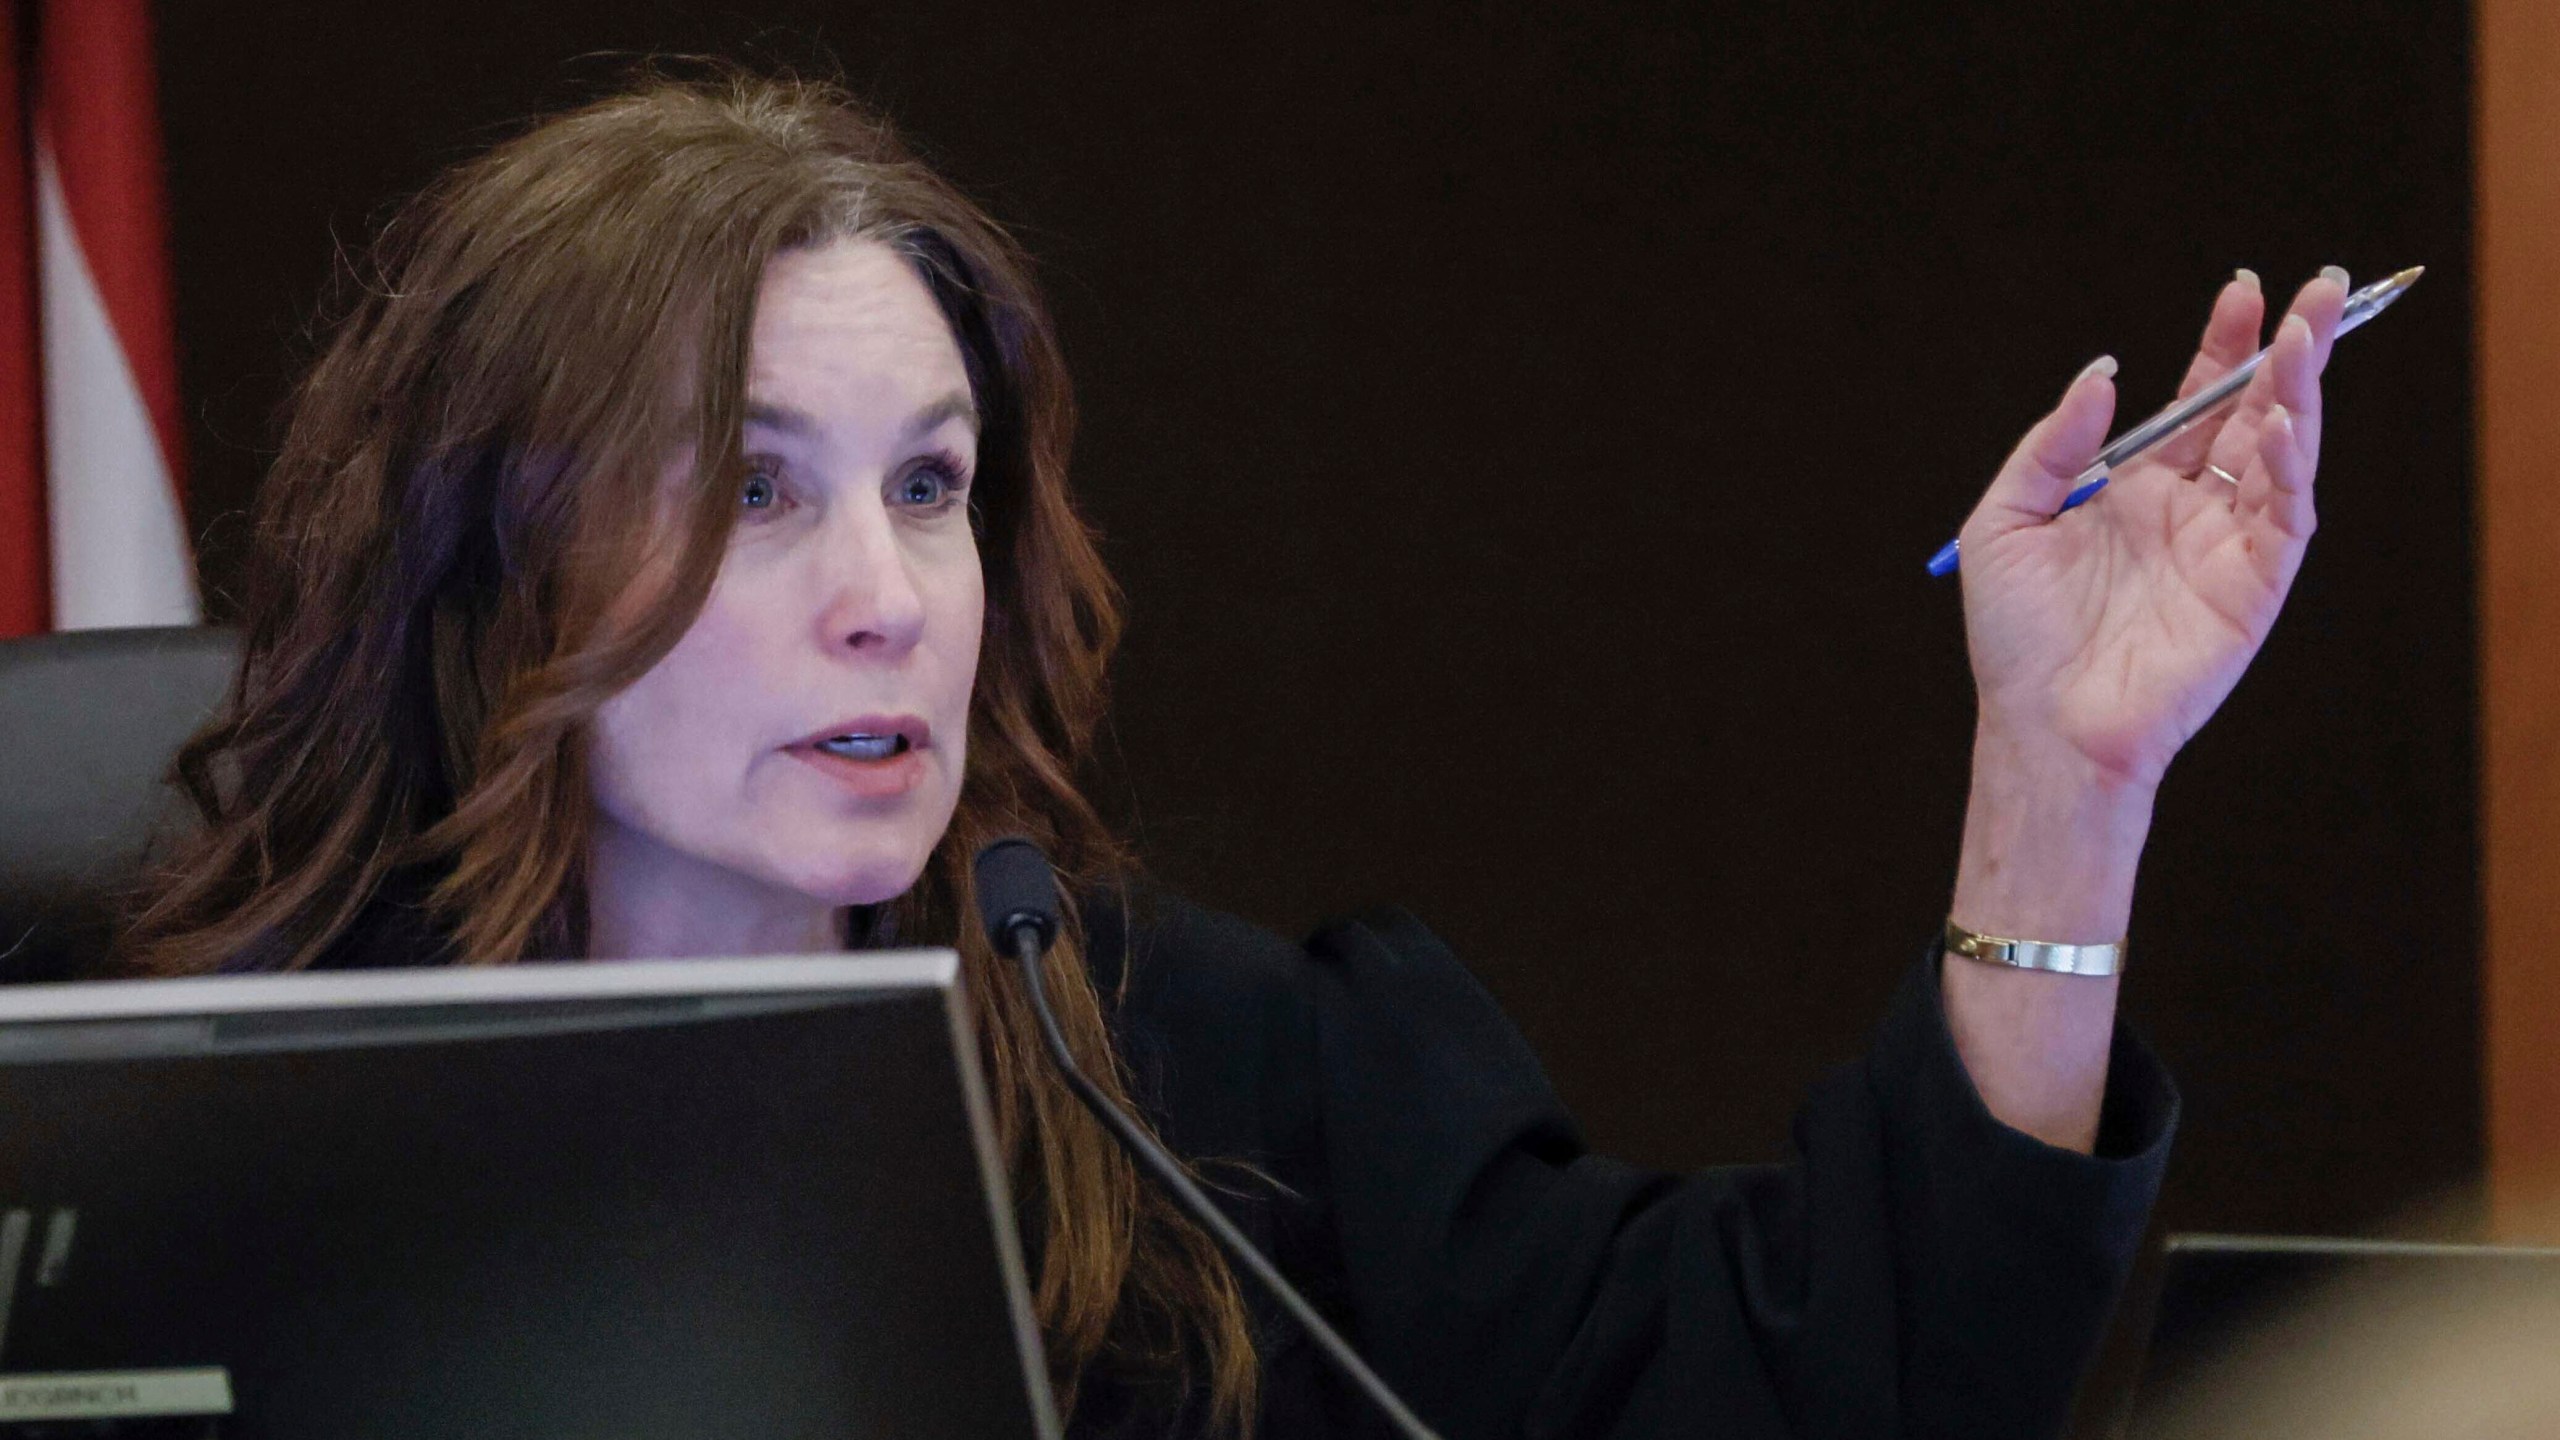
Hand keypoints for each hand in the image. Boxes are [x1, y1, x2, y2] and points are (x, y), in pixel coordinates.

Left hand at [1940, 271, 2349, 1150]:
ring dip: (2300, 390)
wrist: (2040, 723)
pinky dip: (2291, 465)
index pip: (2194, 402)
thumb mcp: (2006, 518)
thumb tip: (2105, 371)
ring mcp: (2226, 546)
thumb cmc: (2015, 636)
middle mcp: (2189, 510)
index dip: (2220, 345)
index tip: (2239, 289)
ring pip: (2282, 452)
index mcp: (2135, 489)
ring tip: (2307, 331)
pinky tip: (2284, 420)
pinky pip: (2286, 515)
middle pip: (2254, 412)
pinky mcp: (2253, 587)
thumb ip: (2056, 443)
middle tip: (2320, 286)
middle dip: (2287, 349)